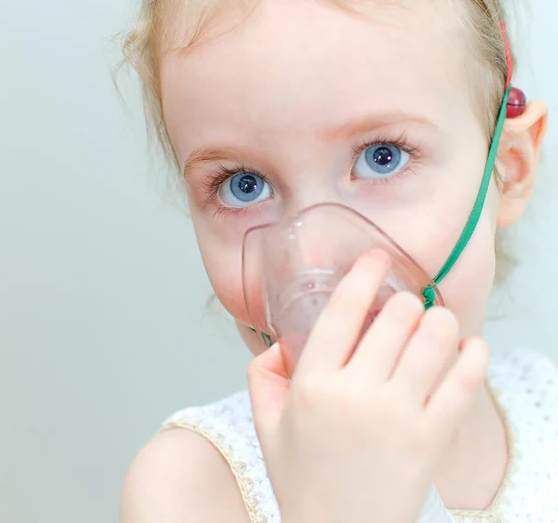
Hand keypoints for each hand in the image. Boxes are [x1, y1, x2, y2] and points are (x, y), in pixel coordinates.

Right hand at [248, 249, 488, 522]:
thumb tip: (281, 342)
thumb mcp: (266, 425)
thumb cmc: (303, 478)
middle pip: (397, 317)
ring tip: (436, 322)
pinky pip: (464, 382)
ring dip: (440, 320)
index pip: (343, 310)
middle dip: (406, 301)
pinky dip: (473, 355)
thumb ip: (262, 375)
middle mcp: (357, 393)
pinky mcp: (432, 439)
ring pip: (435, 340)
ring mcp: (398, 416)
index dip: (364, 274)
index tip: (376, 257)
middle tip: (407, 305)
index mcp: (313, 384)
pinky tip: (469, 347)